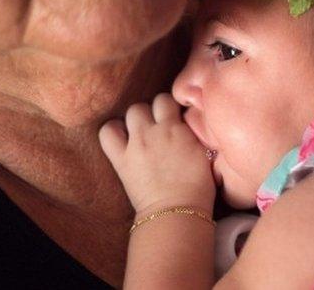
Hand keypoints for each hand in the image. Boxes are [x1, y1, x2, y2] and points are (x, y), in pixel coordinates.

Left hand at [99, 93, 215, 216]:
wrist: (178, 212)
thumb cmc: (198, 189)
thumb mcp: (205, 155)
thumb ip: (195, 136)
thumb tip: (191, 126)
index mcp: (180, 128)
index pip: (171, 100)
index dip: (170, 108)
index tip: (173, 118)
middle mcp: (158, 130)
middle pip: (152, 101)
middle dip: (154, 111)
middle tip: (157, 126)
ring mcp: (138, 142)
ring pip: (133, 111)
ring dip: (136, 119)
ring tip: (140, 132)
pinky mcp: (122, 158)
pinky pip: (107, 132)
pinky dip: (112, 132)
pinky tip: (120, 138)